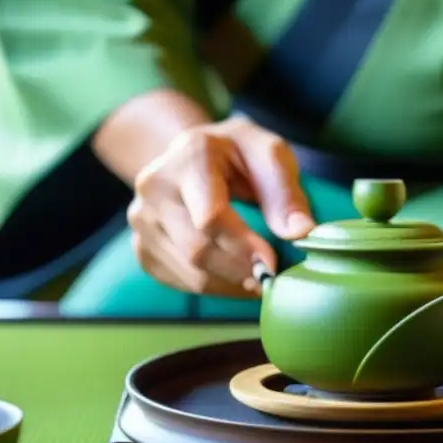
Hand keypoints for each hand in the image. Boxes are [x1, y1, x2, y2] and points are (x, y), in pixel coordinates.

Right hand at [127, 116, 314, 296]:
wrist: (190, 155)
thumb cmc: (238, 155)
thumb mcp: (270, 154)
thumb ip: (286, 192)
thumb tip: (301, 232)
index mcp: (188, 155)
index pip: (210, 215)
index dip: (242, 247)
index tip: (272, 265)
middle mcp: (154, 186)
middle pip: (198, 249)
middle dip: (241, 271)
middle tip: (272, 279)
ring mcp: (141, 219)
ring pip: (190, 273)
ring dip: (231, 284)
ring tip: (259, 278)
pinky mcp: (142, 247)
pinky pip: (181, 282)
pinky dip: (215, 287)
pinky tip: (235, 276)